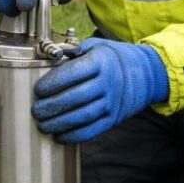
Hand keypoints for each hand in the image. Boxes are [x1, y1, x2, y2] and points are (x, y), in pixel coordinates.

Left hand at [32, 38, 169, 143]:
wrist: (147, 74)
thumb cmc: (115, 58)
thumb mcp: (98, 45)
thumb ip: (75, 50)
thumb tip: (50, 56)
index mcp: (101, 62)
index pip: (72, 73)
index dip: (52, 83)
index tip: (38, 90)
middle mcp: (108, 83)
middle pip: (75, 98)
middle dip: (51, 106)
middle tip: (35, 111)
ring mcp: (112, 103)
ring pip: (82, 116)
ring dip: (59, 123)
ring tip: (42, 125)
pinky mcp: (114, 119)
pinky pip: (92, 130)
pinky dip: (74, 136)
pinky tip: (59, 136)